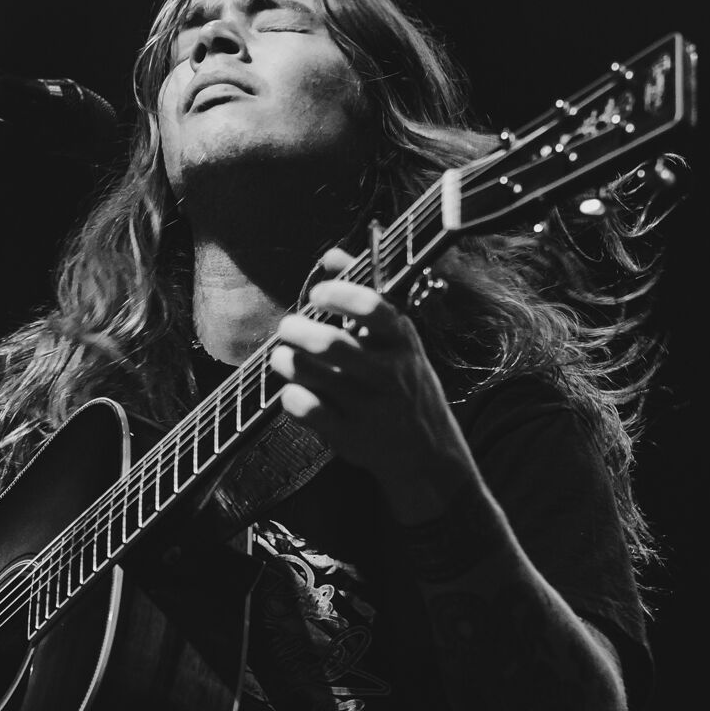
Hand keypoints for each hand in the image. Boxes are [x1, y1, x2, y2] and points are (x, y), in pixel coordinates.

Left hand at [268, 246, 473, 523]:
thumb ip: (364, 295)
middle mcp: (388, 374)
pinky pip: (306, 410)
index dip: (339, 294)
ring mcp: (368, 407)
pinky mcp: (349, 437)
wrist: (427, 455)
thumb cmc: (404, 384)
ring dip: (287, 360)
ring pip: (312, 375)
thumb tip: (331, 255)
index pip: (373, 309)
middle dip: (298, 330)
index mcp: (403, 342)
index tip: (317, 292)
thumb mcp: (398, 341)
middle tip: (287, 326)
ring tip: (283, 355)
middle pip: (332, 345)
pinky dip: (291, 397)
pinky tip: (293, 391)